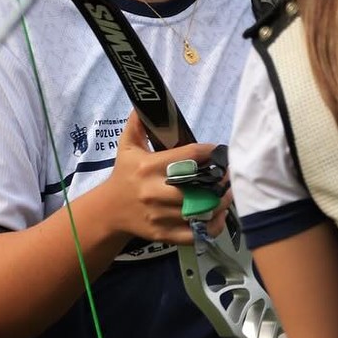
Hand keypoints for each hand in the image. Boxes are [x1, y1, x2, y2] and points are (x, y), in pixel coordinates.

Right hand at [103, 110, 231, 244]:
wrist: (108, 211)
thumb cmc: (123, 175)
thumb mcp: (126, 147)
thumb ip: (137, 125)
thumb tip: (144, 104)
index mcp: (148, 167)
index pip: (187, 157)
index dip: (208, 152)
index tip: (218, 151)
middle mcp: (154, 192)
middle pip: (196, 187)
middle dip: (218, 181)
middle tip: (228, 175)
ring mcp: (159, 215)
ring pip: (198, 211)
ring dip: (219, 202)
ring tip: (228, 193)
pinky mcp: (163, 234)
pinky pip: (194, 234)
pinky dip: (211, 227)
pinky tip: (218, 216)